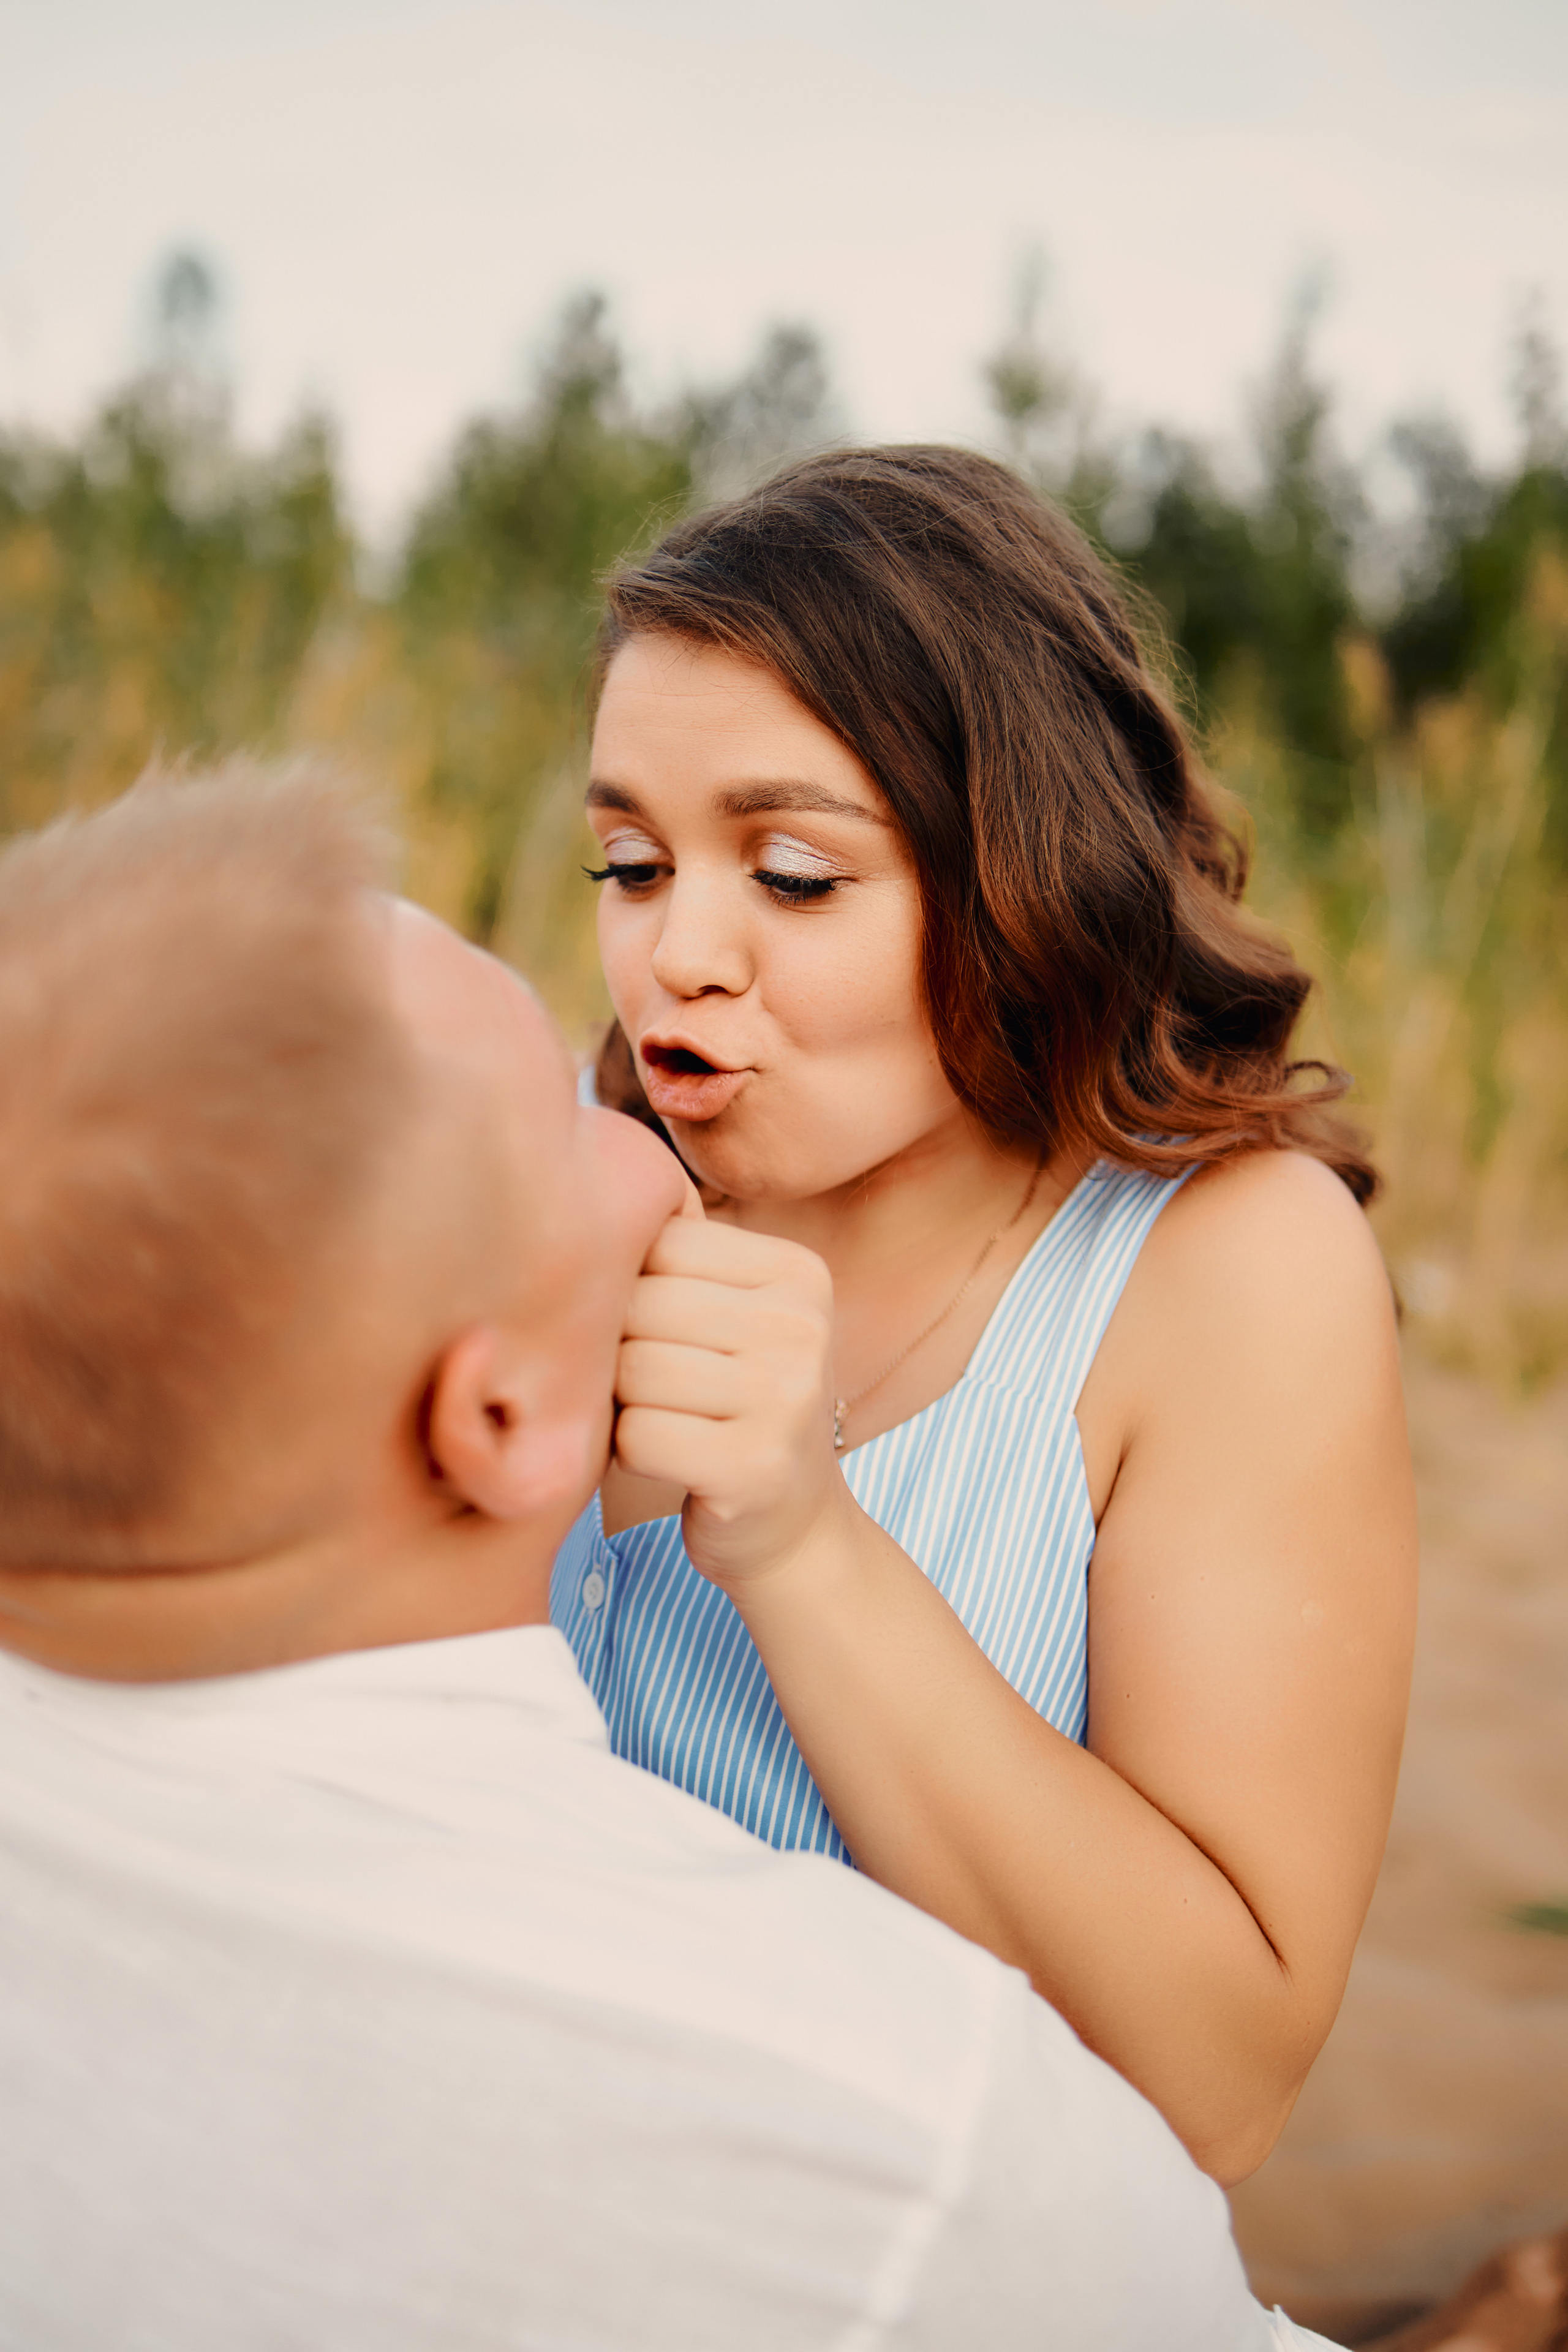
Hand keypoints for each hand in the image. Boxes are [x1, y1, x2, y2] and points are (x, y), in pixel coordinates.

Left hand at [611, 1215, 848, 1588]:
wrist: (793, 1529)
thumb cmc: (733, 1407)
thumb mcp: (728, 1319)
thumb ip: (673, 1262)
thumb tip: (569, 1201)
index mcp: (798, 1274)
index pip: (661, 1241)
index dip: (629, 1290)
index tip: (658, 1334)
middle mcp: (803, 1326)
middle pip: (640, 1305)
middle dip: (618, 1351)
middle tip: (647, 1388)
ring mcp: (787, 1397)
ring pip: (632, 1370)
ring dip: (620, 1405)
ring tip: (659, 1419)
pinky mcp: (755, 1467)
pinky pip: (638, 1435)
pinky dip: (629, 1453)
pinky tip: (666, 1461)